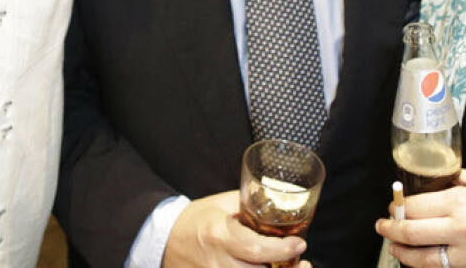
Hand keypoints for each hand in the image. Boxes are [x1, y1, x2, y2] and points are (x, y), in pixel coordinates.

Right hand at [164, 190, 309, 267]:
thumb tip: (279, 203)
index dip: (283, 250)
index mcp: (220, 235)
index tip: (300, 244)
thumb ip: (250, 204)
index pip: (257, 250)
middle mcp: (217, 261)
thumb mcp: (221, 204)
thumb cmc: (195, 220)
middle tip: (301, 261)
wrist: (164, 240)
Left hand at [374, 169, 465, 267]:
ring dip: (404, 253)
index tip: (393, 206)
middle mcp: (460, 229)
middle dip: (391, 230)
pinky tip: (426, 261)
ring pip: (425, 259)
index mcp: (459, 202)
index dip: (397, 207)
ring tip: (397, 248)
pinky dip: (434, 266)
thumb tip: (443, 179)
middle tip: (383, 227)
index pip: (414, 207)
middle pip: (412, 233)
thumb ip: (460, 180)